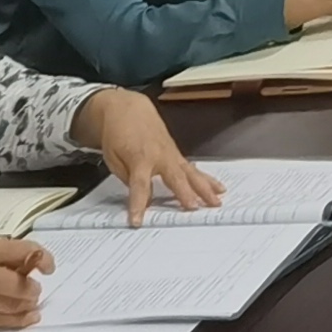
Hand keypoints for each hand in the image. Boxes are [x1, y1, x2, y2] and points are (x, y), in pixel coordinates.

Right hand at [0, 236, 51, 329]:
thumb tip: (23, 260)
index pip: (22, 252)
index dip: (42, 257)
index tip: (47, 264)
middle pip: (22, 284)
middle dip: (34, 285)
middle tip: (34, 284)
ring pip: (14, 305)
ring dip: (29, 303)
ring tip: (32, 300)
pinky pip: (1, 321)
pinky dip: (18, 320)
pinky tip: (28, 317)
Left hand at [80, 88, 221, 223]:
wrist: (128, 109)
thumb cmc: (118, 133)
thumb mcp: (113, 158)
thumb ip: (129, 180)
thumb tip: (145, 198)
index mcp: (139, 159)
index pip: (140, 186)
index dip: (138, 204)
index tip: (137, 221)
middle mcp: (159, 156)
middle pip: (175, 178)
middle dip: (184, 194)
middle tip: (194, 208)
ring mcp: (171, 154)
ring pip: (190, 173)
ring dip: (204, 188)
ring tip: (215, 202)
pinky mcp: (177, 154)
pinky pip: (194, 169)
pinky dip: (207, 179)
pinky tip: (219, 188)